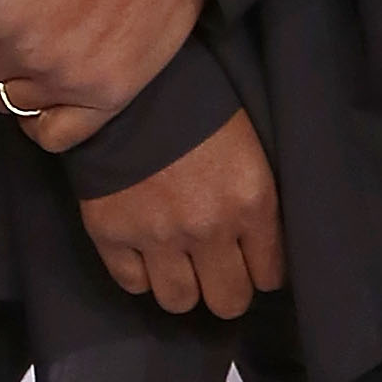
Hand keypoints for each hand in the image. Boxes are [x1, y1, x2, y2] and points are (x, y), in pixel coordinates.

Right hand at [80, 110, 285, 318]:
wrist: (130, 79)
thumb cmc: (198, 103)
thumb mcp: (248, 145)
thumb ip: (257, 200)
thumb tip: (263, 246)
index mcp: (250, 200)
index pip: (270, 275)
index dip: (261, 268)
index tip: (252, 260)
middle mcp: (207, 227)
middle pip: (228, 303)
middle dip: (226, 286)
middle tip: (217, 266)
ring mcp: (157, 235)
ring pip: (179, 302)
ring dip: (183, 284)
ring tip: (179, 260)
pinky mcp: (112, 234)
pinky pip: (133, 285)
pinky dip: (140, 273)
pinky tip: (145, 250)